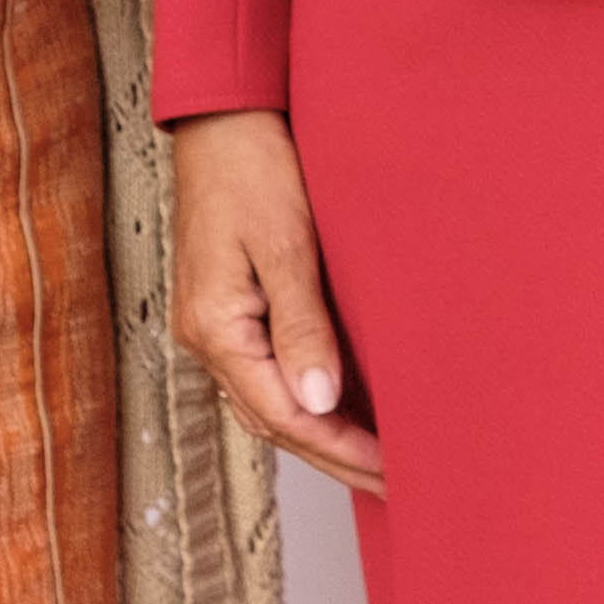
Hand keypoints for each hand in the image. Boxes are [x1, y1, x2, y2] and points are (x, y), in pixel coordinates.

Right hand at [170, 108, 384, 496]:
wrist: (222, 117)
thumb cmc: (254, 167)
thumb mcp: (286, 243)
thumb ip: (303, 325)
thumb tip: (319, 403)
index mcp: (216, 329)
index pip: (284, 414)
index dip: (341, 448)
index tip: (393, 470)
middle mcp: (207, 339)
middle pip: (276, 421)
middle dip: (336, 456)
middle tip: (396, 486)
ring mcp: (214, 326)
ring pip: (269, 403)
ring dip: (322, 434)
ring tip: (377, 459)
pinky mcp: (228, 310)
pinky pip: (267, 373)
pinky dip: (306, 399)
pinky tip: (342, 408)